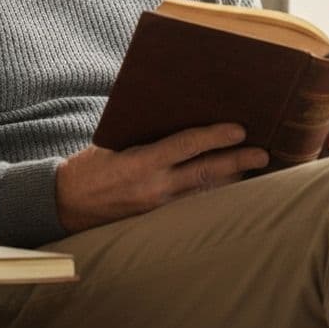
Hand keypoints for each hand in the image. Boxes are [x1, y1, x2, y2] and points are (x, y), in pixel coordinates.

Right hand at [55, 123, 268, 233]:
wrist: (65, 203)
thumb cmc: (89, 165)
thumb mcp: (113, 140)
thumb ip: (145, 130)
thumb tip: (176, 109)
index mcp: (140, 162)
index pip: (186, 146)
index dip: (215, 137)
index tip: (239, 129)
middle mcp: (154, 187)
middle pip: (205, 173)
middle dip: (237, 162)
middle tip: (263, 153)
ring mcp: (158, 207)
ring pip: (204, 192)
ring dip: (231, 179)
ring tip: (255, 168)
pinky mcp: (157, 219)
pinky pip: (192, 204)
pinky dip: (212, 193)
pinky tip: (229, 185)